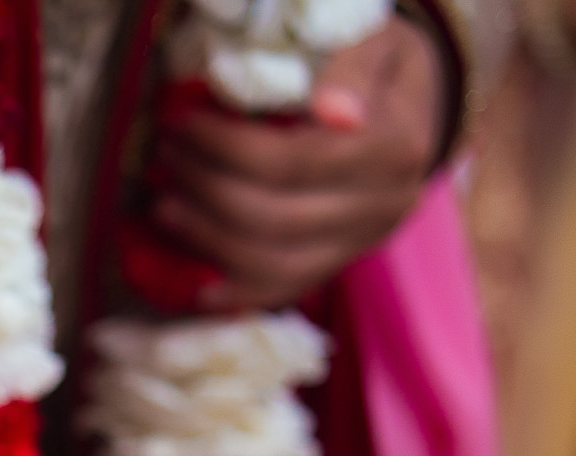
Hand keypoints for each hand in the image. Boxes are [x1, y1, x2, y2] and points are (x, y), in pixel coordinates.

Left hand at [151, 18, 445, 310]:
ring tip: (164, 206)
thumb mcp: (374, 45)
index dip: (224, 148)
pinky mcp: (338, 265)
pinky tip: (196, 285)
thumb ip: (351, 68)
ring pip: (272, 264)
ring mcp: (361, 244)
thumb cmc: (377, 72)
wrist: (411, 117)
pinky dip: (235, 292)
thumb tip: (331, 108)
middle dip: (205, 190)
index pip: (292, 162)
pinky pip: (282, 292)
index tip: (182, 125)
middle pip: (274, 218)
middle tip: (166, 159)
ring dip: (206, 239)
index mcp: (392, 148)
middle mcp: (383, 206)